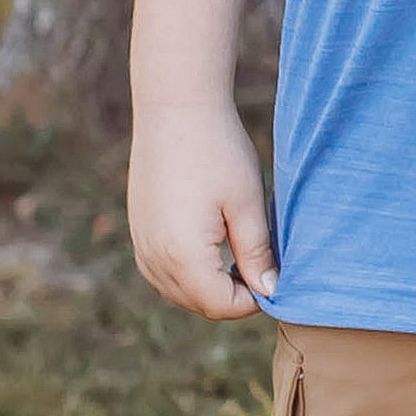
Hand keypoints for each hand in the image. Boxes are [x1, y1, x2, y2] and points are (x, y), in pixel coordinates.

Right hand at [126, 101, 274, 317]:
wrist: (175, 108)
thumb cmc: (218, 151)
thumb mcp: (247, 204)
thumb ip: (257, 254)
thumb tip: (270, 291)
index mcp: (182, 256)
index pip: (221, 306)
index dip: (254, 300)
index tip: (276, 274)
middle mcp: (153, 259)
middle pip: (199, 304)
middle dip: (234, 296)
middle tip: (263, 263)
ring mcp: (141, 246)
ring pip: (180, 292)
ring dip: (211, 286)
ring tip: (242, 252)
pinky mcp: (138, 232)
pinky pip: (163, 272)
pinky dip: (190, 271)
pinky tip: (214, 244)